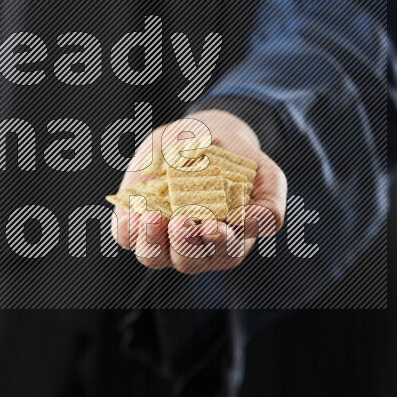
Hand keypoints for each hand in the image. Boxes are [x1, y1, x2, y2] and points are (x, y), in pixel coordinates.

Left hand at [110, 110, 286, 273]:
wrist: (202, 136)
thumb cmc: (237, 160)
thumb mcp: (265, 175)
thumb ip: (270, 204)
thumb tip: (252, 223)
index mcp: (230, 239)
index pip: (224, 253)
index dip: (217, 243)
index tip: (213, 225)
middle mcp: (195, 245)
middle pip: (187, 261)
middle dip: (183, 244)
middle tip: (180, 221)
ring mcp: (163, 236)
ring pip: (153, 256)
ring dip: (149, 241)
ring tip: (150, 216)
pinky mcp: (137, 220)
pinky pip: (126, 238)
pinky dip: (126, 230)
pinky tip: (131, 214)